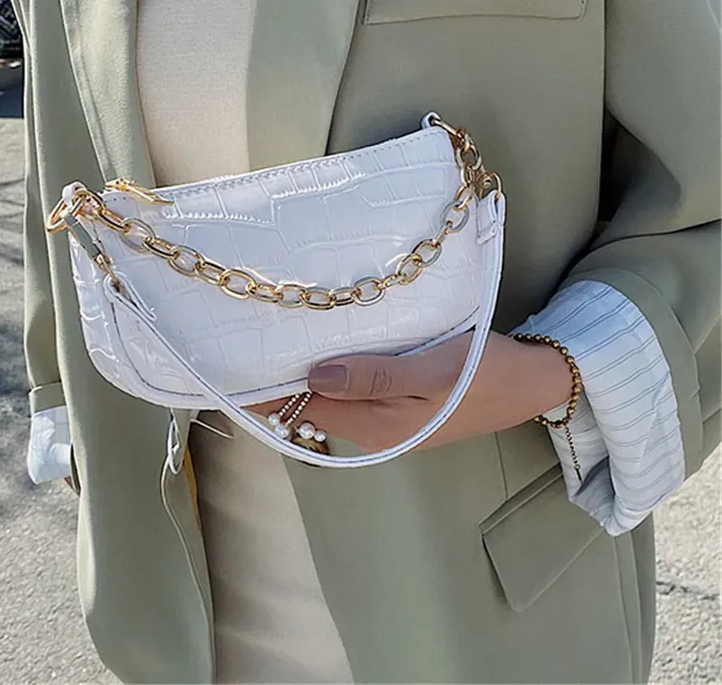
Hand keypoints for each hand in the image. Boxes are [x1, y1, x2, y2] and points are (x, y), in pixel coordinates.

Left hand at [251, 332, 572, 452]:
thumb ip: (373, 377)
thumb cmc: (485, 374)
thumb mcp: (432, 373)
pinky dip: (332, 369)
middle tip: (245, 332)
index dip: (264, 388)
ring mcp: (387, 420)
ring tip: (275, 331)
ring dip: (304, 370)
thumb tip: (312, 376)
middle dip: (278, 377)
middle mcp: (374, 429)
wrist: (532, 383)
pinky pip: (352, 388)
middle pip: (310, 403)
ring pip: (330, 395)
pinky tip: (326, 341)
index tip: (229, 362)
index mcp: (376, 426)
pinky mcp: (399, 405)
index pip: (302, 408)